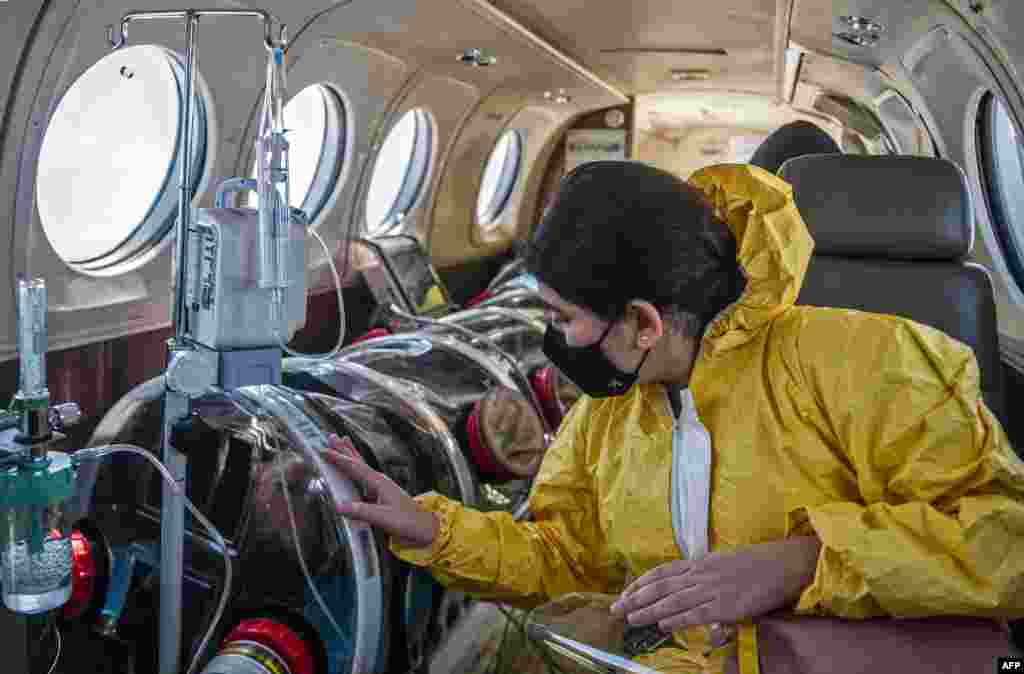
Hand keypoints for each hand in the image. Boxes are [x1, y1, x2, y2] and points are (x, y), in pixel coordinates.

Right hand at [321, 434, 439, 548]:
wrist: (425, 527)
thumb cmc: (407, 522)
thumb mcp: (384, 518)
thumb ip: (362, 512)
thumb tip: (338, 507)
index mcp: (378, 482)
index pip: (354, 467)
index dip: (338, 459)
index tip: (323, 450)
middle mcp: (379, 480)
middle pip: (357, 461)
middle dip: (344, 449)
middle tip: (331, 436)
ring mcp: (381, 486)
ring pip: (361, 467)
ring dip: (350, 455)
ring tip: (342, 441)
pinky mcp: (381, 494)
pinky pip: (363, 478)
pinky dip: (355, 469)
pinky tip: (353, 469)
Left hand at [609, 537, 820, 630]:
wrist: (783, 564)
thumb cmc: (756, 565)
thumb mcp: (723, 564)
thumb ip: (703, 577)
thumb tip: (687, 592)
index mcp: (700, 562)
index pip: (662, 572)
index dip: (641, 583)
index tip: (625, 593)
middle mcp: (701, 574)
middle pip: (660, 586)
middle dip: (636, 598)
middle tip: (616, 609)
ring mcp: (712, 589)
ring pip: (672, 600)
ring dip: (649, 610)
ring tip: (631, 618)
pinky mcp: (726, 605)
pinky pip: (696, 613)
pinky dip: (677, 618)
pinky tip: (662, 624)